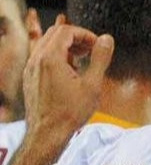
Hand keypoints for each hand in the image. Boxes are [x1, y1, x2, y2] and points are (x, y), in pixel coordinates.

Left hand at [22, 20, 112, 149]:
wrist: (47, 133)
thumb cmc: (69, 112)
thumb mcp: (92, 85)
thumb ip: (100, 58)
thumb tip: (107, 39)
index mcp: (50, 58)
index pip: (66, 31)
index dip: (85, 34)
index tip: (98, 45)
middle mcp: (36, 60)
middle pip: (54, 34)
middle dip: (75, 38)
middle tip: (91, 49)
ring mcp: (31, 69)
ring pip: (47, 44)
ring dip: (66, 46)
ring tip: (82, 60)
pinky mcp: (30, 78)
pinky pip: (42, 57)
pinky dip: (57, 56)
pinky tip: (70, 73)